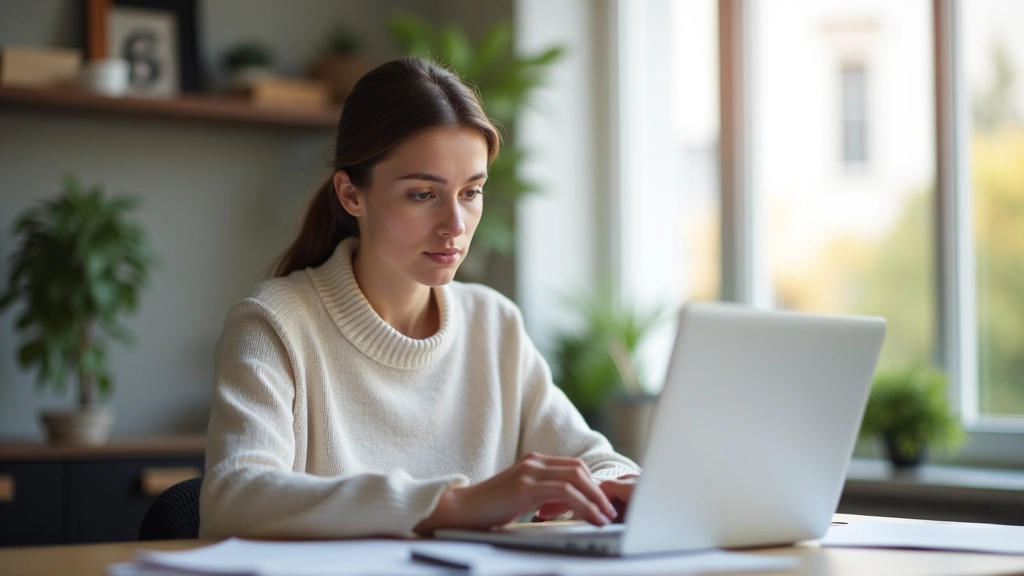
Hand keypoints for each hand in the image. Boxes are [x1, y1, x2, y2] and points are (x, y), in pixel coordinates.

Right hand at [414, 453, 617, 534]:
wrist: (460, 510)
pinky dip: (583, 505)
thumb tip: (570, 508)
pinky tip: (591, 518)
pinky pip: (564, 492)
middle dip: (600, 491)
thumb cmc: (490, 509)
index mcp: (534, 463)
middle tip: (611, 511)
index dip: (594, 485)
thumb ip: (544, 497)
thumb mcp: (523, 499)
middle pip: (579, 469)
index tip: (604, 504)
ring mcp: (529, 473)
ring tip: (606, 518)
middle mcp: (534, 462)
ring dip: (596, 500)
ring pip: (576, 479)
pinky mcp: (525, 488)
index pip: (574, 467)